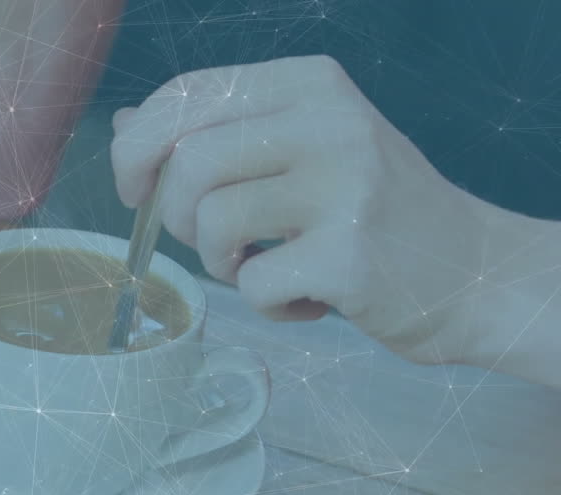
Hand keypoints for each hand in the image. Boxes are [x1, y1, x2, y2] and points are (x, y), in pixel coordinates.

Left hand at [110, 55, 516, 366]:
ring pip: (209, 221)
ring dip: (219, 262)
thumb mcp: (301, 148)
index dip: (138, 147)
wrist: (473, 271)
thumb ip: (218, 132)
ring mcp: (344, 186)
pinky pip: (252, 284)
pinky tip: (307, 297)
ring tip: (264, 266)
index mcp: (309, 84)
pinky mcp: (349, 255)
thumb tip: (126, 124)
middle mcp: (328, 121)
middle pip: (186, 159)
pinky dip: (266, 304)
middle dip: (173, 213)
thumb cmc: (370, 210)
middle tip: (210, 240)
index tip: (138, 189)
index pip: (185, 94)